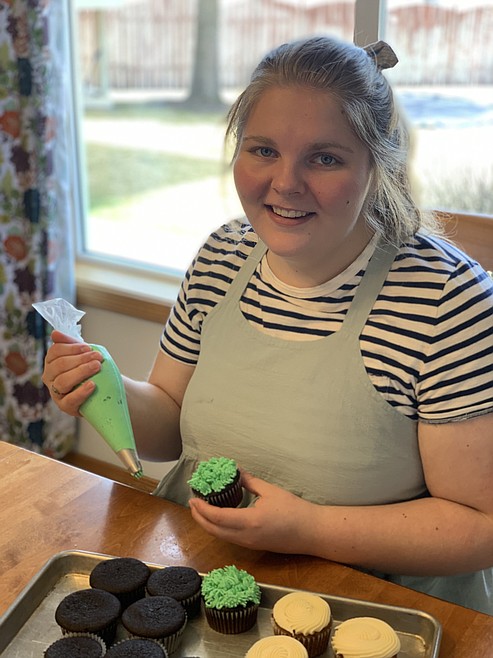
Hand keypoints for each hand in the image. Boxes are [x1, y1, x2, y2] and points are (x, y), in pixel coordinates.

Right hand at [42, 330, 102, 415]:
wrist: (103, 390)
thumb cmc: (90, 370)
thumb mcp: (83, 355)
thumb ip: (70, 343)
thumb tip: (54, 333)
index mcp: (51, 362)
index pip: (55, 351)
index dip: (72, 348)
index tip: (89, 348)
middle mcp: (49, 377)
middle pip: (60, 365)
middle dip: (80, 359)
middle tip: (98, 358)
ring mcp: (56, 393)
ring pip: (63, 381)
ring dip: (81, 372)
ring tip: (97, 367)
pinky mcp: (65, 406)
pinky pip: (70, 399)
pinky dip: (81, 392)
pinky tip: (92, 385)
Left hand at [189, 471, 319, 553]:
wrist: (311, 533)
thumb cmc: (294, 510)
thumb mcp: (270, 491)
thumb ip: (249, 482)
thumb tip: (235, 472)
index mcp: (249, 522)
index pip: (218, 517)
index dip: (202, 509)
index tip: (194, 498)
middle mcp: (246, 537)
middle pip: (214, 530)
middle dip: (199, 518)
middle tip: (192, 503)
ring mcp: (249, 544)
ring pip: (220, 536)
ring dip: (207, 524)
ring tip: (201, 509)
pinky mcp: (253, 547)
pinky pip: (230, 538)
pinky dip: (218, 528)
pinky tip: (219, 517)